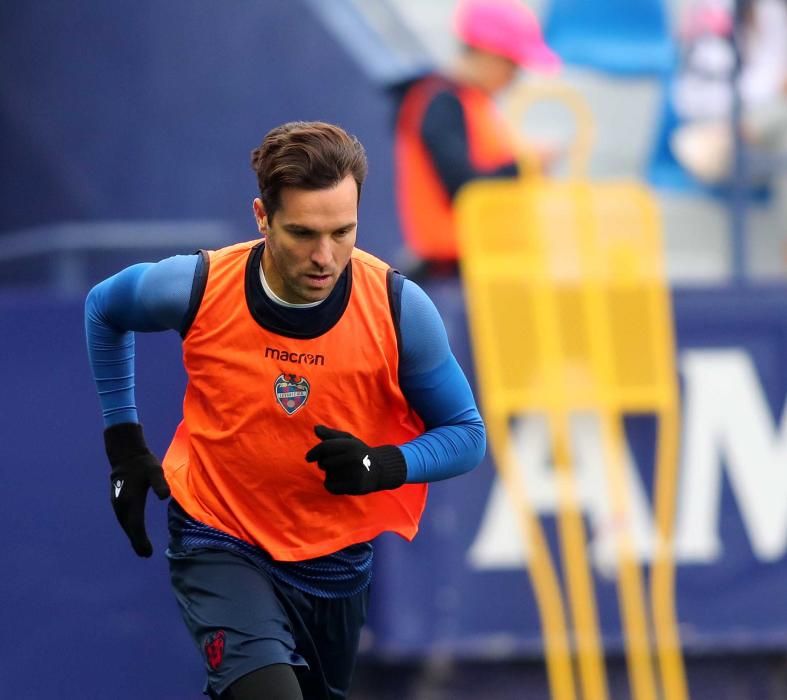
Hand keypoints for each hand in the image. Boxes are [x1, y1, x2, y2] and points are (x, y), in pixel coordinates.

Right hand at [103, 423, 170, 556]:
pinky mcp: (117, 501)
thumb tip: (164, 496)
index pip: (136, 525)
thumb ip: (160, 483)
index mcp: (131, 501)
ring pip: (125, 524)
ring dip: (133, 536)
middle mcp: (121, 505)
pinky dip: (130, 528)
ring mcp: (117, 504)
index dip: (141, 540)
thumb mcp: (155, 471)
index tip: (147, 552)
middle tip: (145, 554)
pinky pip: (124, 519)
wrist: (126, 455)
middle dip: (137, 542)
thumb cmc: (143, 463)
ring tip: (141, 548)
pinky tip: (135, 531)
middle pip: (130, 528)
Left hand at [305, 425, 406, 494]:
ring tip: (344, 472)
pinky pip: (331, 487)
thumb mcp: (347, 440)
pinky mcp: (356, 486)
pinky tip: (342, 482)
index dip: (314, 452)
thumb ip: (331, 435)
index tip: (308, 458)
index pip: (325, 448)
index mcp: (351, 444)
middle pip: (324, 463)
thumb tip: (316, 428)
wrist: (380, 469)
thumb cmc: (359, 452)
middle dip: (325, 463)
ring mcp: (356, 473)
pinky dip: (332, 485)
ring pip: (327, 475)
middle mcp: (354, 458)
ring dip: (330, 474)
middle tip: (337, 463)